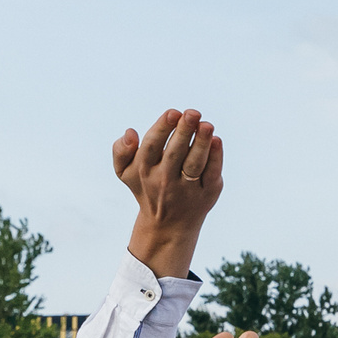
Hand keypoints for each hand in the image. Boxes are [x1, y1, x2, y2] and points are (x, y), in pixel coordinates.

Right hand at [116, 110, 223, 277]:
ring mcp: (187, 188)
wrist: (167, 225)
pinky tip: (216, 141)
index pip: (152, 146)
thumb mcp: (126, 172)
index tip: (173, 112)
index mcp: (144, 170)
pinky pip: (211, 173)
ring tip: (207, 125)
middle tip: (192, 113)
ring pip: (195, 164)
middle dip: (184, 132)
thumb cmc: (147, 186)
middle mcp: (165, 180)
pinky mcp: (207, 194)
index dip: (162, 128)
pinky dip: (215, 158)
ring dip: (201, 143)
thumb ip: (121, 151)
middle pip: (175, 153)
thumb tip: (130, 132)